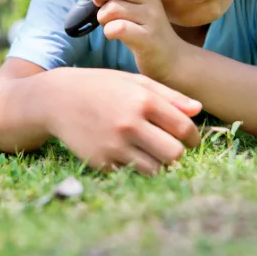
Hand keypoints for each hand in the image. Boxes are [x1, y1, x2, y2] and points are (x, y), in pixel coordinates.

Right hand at [47, 68, 201, 174]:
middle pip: (174, 154)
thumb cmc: (101, 86)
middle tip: (171, 147)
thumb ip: (169, 96)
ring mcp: (114, 146)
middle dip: (178, 153)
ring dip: (158, 164)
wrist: (58, 99)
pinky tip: (128, 153)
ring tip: (151, 152)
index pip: (184, 129)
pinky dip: (135, 167)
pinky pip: (131, 174)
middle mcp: (130, 124)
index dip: (192, 137)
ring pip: (155, 170)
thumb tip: (198, 110)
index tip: (189, 139)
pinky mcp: (101, 162)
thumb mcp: (135, 81)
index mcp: (143, 100)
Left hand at [93, 0, 182, 81]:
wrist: (172, 60)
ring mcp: (151, 20)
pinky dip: (109, 31)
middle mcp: (152, 2)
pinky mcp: (147, 39)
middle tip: (99, 3)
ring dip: (102, 16)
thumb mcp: (142, 8)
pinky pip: (119, 28)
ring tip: (108, 23)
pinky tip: (113, 35)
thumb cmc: (147, 32)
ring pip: (115, 8)